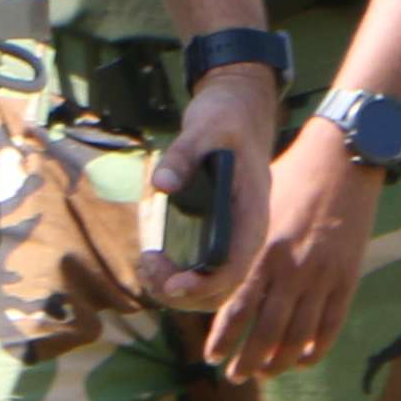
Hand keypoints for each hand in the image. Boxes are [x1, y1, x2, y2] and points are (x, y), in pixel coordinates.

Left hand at [141, 64, 281, 311]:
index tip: (173, 283)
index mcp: (252, 213)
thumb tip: (162, 184)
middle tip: (149, 266)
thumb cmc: (224, 119)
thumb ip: (183, 156)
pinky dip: (174, 275)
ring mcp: (234, 237)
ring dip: (175, 287)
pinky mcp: (219, 234)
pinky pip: (201, 270)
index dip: (206, 283)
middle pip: (221, 288)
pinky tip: (152, 259)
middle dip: (182, 290)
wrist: (238, 109)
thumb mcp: (203, 128)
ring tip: (148, 263)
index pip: (236, 267)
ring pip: (210, 286)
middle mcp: (247, 233)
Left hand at [206, 118, 382, 377]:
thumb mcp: (258, 208)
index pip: (238, 309)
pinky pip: (331, 324)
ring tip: (266, 374)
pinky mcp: (347, 277)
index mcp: (263, 252)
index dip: (224, 339)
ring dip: (280, 362)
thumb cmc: (292, 177)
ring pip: (299, 335)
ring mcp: (322, 276)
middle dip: (248, 361)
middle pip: (267, 332)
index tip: (211, 357)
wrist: (343, 159)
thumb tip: (218, 271)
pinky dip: (316, 347)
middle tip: (235, 377)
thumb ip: (242, 243)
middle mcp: (291, 270)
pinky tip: (303, 360)